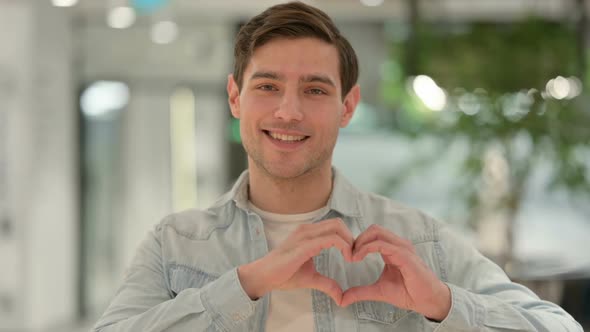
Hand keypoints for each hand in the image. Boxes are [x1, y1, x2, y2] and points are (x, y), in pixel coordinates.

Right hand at [238, 218, 353, 304]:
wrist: (264, 276)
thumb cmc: (283, 274)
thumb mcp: (311, 278)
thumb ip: (327, 284)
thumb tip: (341, 296)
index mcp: (309, 234)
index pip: (335, 226)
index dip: (348, 238)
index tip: (352, 256)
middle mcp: (307, 230)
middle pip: (338, 223)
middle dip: (351, 238)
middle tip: (355, 256)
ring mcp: (305, 235)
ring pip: (336, 228)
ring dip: (349, 241)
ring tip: (352, 257)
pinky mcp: (304, 244)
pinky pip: (330, 239)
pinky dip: (344, 246)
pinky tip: (347, 258)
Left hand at [340, 224, 450, 321]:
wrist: (427, 301)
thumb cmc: (408, 293)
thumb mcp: (378, 291)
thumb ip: (360, 292)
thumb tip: (342, 299)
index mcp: (392, 249)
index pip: (372, 235)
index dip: (357, 242)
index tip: (348, 256)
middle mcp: (398, 244)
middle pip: (373, 229)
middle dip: (357, 239)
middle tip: (349, 255)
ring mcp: (402, 248)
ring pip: (376, 232)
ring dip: (360, 242)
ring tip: (352, 257)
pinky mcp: (405, 255)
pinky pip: (382, 244)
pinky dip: (367, 248)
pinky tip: (359, 258)